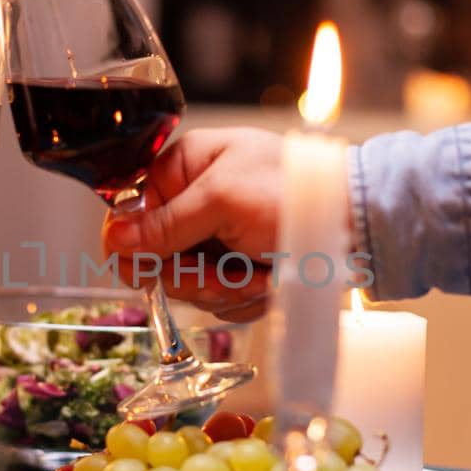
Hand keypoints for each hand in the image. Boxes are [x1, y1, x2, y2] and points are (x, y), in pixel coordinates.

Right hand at [101, 128, 284, 320]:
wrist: (357, 227)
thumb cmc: (295, 195)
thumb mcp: (223, 201)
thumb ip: (165, 223)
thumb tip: (112, 239)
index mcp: (183, 168)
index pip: (128, 214)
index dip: (135, 248)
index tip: (148, 269)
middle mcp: (192, 203)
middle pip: (153, 260)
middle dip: (194, 275)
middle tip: (230, 273)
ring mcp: (213, 241)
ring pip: (186, 288)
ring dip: (225, 289)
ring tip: (261, 274)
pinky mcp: (234, 272)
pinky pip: (216, 302)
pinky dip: (244, 299)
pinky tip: (268, 283)